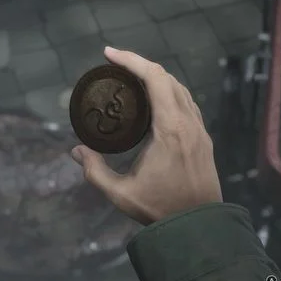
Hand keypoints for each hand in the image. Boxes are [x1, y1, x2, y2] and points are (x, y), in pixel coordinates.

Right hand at [71, 47, 222, 225]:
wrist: (199, 227)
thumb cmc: (159, 209)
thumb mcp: (120, 193)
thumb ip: (95, 171)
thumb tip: (76, 150)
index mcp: (170, 128)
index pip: (154, 78)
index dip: (131, 60)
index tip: (108, 54)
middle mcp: (189, 122)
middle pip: (168, 78)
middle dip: (140, 65)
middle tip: (115, 65)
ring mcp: (200, 129)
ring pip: (181, 89)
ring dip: (157, 78)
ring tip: (132, 79)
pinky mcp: (204, 139)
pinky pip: (187, 103)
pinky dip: (169, 93)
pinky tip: (155, 102)